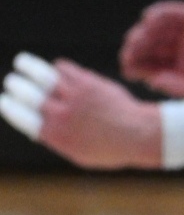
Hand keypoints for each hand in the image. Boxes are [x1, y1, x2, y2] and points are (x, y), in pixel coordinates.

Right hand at [3, 55, 163, 169]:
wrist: (139, 134)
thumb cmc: (109, 149)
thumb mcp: (78, 153)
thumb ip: (57, 139)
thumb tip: (39, 128)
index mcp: (54, 134)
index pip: (22, 116)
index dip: (9, 107)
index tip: (4, 100)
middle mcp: (61, 113)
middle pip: (29, 94)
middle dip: (16, 85)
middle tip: (11, 81)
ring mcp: (75, 96)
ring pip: (45, 75)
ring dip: (29, 67)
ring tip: (21, 61)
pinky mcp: (89, 83)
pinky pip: (67, 69)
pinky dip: (58, 67)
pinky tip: (56, 68)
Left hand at [119, 0, 183, 96]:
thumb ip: (177, 86)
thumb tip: (150, 81)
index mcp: (178, 70)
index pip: (149, 66)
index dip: (135, 65)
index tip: (127, 67)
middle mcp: (179, 50)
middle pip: (149, 46)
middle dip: (137, 47)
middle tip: (131, 49)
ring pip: (158, 28)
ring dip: (146, 30)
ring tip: (141, 34)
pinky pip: (174, 12)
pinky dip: (160, 12)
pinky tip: (149, 17)